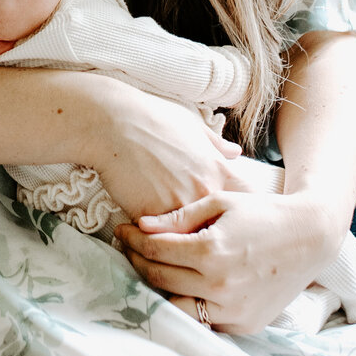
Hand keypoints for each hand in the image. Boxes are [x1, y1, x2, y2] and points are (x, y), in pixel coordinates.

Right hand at [81, 81, 240, 221]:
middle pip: (215, 225)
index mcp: (218, 170)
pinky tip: (145, 229)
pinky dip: (153, 234)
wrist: (113, 125)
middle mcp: (204, 190)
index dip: (236, 209)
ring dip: (179, 236)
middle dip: (207, 229)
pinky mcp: (152, 216)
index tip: (226, 213)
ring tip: (170, 237)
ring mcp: (179, 205)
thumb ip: (215, 145)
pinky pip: (158, 235)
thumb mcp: (191, 125)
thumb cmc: (151, 118)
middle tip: (196, 231)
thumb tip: (235, 153)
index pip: (243, 199)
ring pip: (186, 235)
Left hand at [117, 189, 340, 333]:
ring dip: (156, 290)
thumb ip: (180, 216)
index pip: (156, 250)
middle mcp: (219, 285)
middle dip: (138, 260)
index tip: (123, 231)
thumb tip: (142, 226)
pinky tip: (180, 288)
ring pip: (175, 306)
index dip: (134, 240)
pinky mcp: (243, 324)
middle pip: (159, 278)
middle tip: (129, 248)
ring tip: (150, 271)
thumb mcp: (221, 203)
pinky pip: (203, 320)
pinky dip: (188, 306)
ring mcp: (232, 310)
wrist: (309, 238)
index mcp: (211, 251)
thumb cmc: (263, 213)